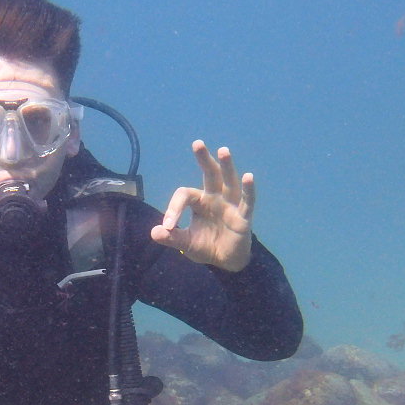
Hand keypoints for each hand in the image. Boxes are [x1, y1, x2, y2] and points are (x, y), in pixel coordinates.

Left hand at [151, 140, 255, 271]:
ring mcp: (230, 205)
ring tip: (223, 150)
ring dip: (226, 166)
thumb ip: (172, 238)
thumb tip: (155, 232)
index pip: (185, 195)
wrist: (226, 262)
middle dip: (204, 159)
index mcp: (199, 202)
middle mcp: (215, 197)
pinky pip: (247, 201)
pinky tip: (248, 176)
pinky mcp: (243, 217)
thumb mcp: (186, 244)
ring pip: (229, 182)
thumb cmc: (206, 246)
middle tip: (197, 143)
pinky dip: (248, 189)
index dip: (174, 207)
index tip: (169, 225)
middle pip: (210, 174)